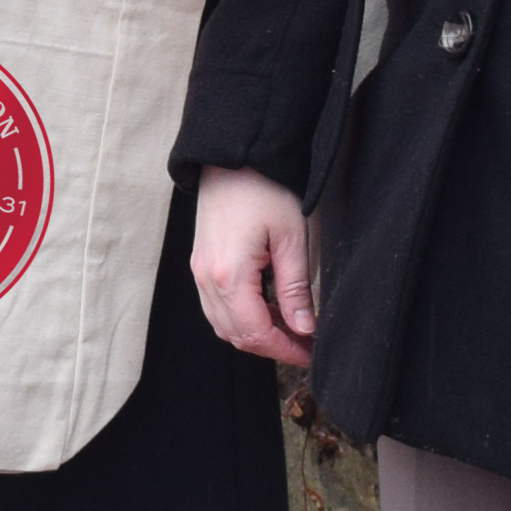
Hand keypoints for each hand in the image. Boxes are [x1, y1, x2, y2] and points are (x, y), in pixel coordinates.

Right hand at [192, 168, 317, 364]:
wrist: (233, 155)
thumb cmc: (264, 188)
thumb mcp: (291, 239)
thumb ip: (296, 289)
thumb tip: (305, 328)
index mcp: (229, 275)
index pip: (256, 333)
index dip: (285, 350)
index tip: (310, 355)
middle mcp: (207, 279)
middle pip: (236, 335)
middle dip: (272, 347)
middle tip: (305, 347)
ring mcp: (200, 272)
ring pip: (223, 325)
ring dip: (256, 334)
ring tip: (290, 329)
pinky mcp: (201, 263)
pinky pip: (217, 306)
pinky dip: (242, 317)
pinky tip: (268, 308)